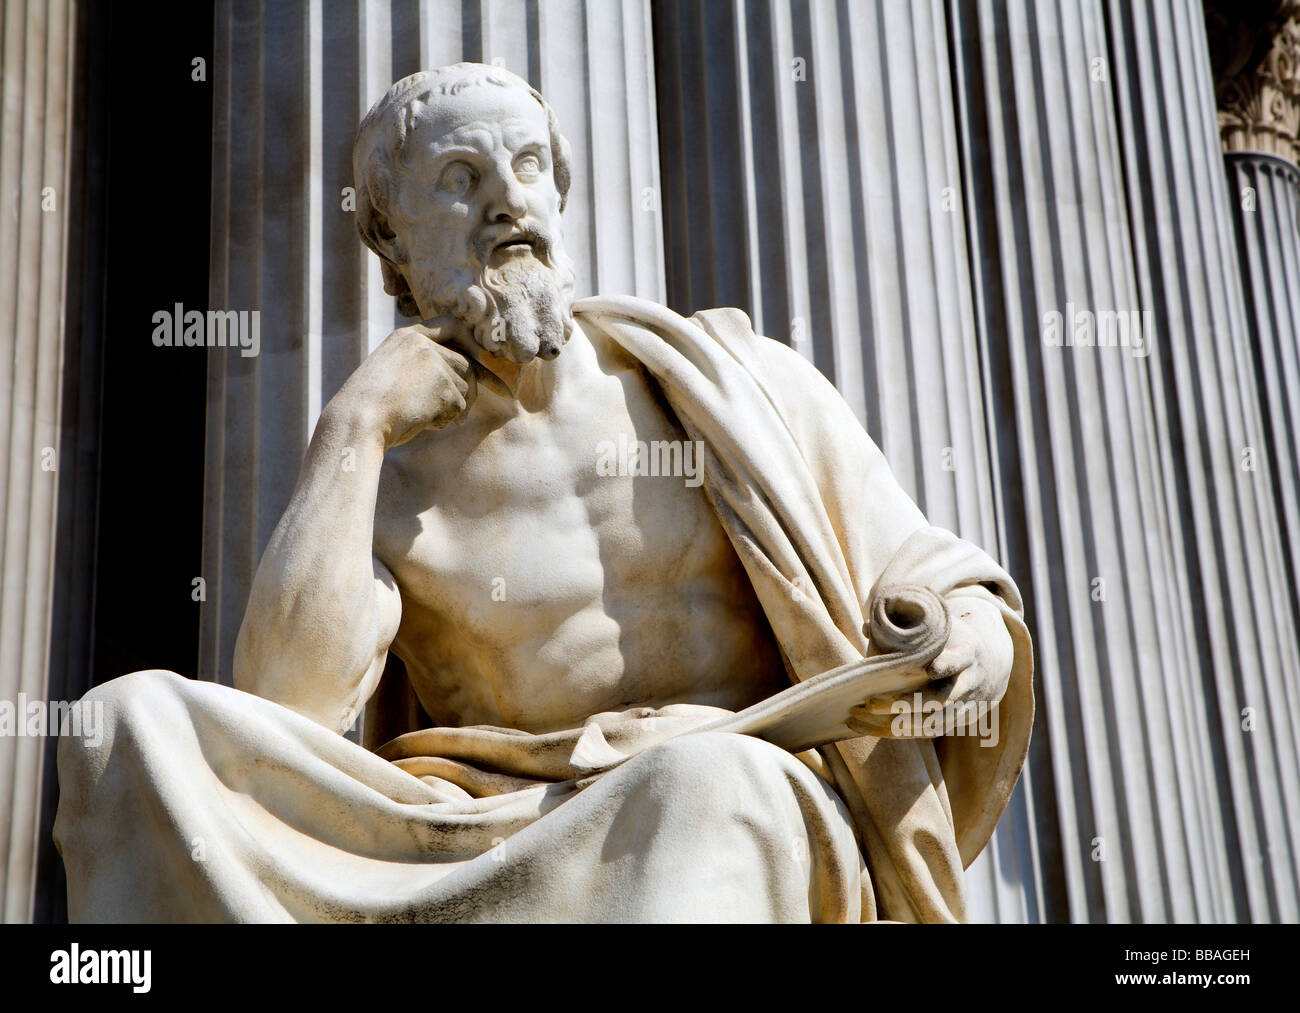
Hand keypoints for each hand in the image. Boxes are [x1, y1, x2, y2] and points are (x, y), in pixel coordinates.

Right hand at [326, 317, 481, 447]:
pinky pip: (459, 408)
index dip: (470, 343)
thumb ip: (423, 368)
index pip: (451, 326)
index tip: (482, 356)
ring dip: (453, 409)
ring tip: (426, 418)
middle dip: (474, 388)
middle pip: (466, 365)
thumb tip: (466, 383)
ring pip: (465, 388)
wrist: (358, 420)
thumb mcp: (395, 373)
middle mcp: (424, 345)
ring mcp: (435, 363)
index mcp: (408, 336)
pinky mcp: (444, 385)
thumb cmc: (371, 406)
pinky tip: (423, 423)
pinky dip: (446, 421)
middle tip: (471, 411)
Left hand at [847, 594, 1012, 738]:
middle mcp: (970, 682)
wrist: (990, 663)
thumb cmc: (953, 640)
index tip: (931, 669)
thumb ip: (909, 623)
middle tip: (870, 703)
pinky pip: (928, 732)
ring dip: (896, 723)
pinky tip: (873, 728)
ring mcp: (966, 705)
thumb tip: (867, 627)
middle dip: (906, 703)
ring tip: (860, 718)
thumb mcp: (941, 626)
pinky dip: (900, 732)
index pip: (958, 661)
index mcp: (967, 653)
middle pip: (941, 699)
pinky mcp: (958, 721)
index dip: (947, 665)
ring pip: (932, 721)